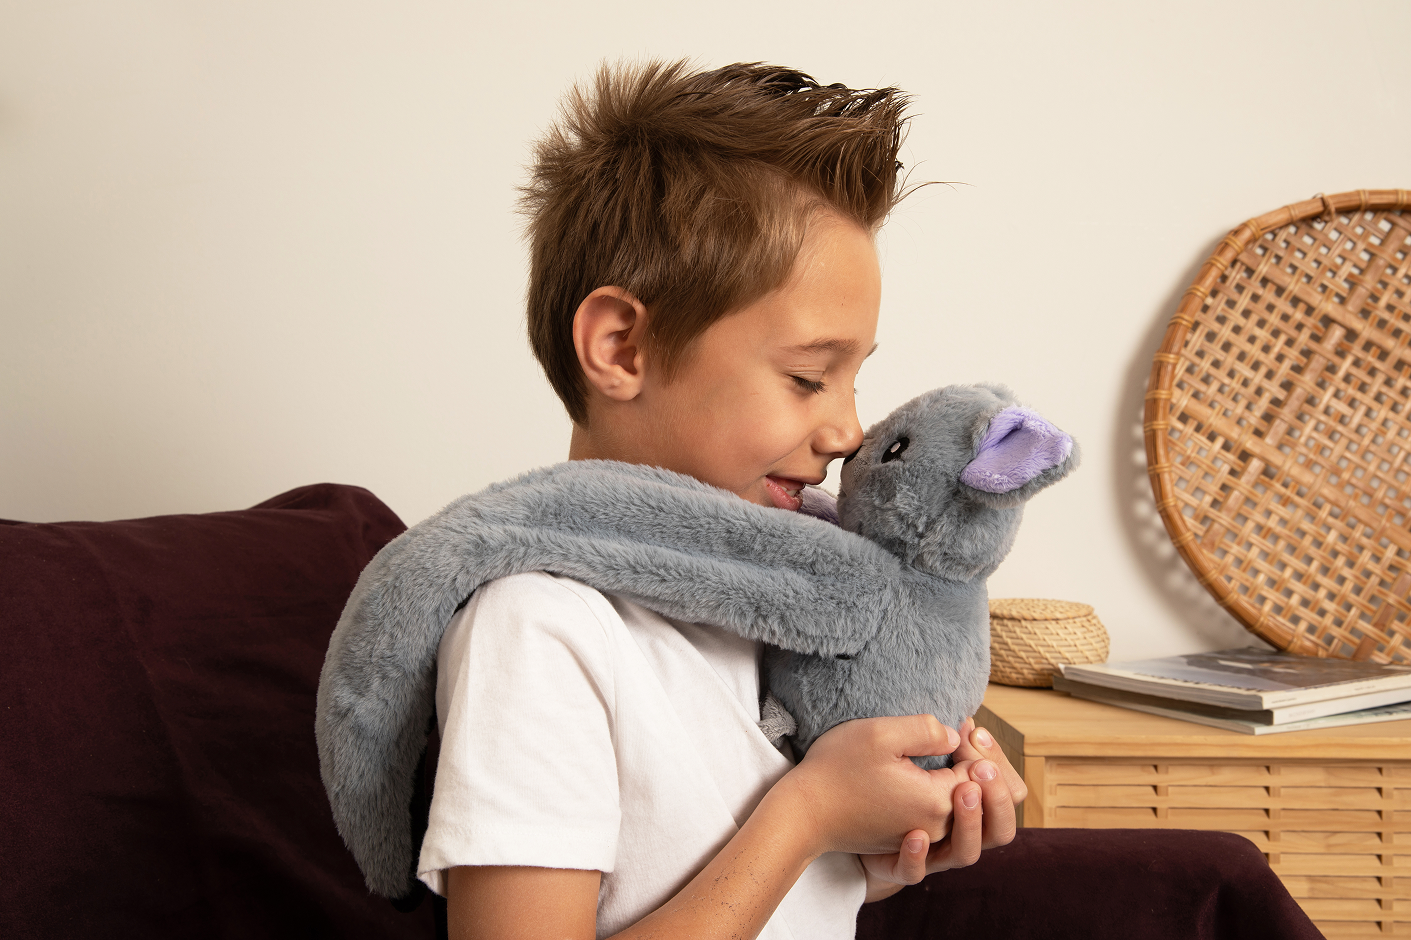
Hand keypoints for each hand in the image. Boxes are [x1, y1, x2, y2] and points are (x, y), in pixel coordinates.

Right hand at [783, 714, 966, 856]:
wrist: (803, 813)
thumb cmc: (837, 769)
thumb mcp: (882, 734)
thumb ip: (927, 730)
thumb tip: (956, 736)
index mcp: (936, 802)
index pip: (982, 773)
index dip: (974, 745)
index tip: (958, 724)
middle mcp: (936, 828)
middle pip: (978, 797)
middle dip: (977, 764)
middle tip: (962, 733)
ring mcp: (920, 838)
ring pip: (960, 809)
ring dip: (962, 781)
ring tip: (950, 751)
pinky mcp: (904, 840)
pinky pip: (938, 818)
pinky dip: (941, 795)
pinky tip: (925, 773)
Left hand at [858, 717, 1024, 895]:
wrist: (849, 814)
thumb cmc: (890, 778)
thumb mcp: (919, 753)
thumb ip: (945, 742)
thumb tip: (966, 725)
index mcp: (972, 804)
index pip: (1009, 792)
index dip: (998, 764)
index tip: (973, 734)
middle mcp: (959, 833)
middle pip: (1000, 829)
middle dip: (997, 799)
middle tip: (981, 769)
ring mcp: (932, 853)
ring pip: (965, 853)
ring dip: (968, 824)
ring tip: (961, 792)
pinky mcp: (899, 866)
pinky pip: (914, 871)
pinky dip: (916, 856)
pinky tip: (914, 834)